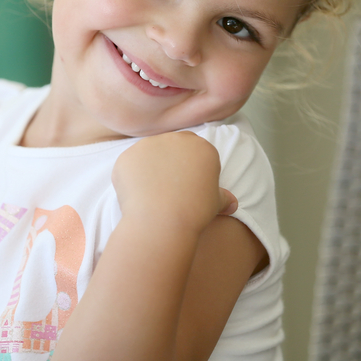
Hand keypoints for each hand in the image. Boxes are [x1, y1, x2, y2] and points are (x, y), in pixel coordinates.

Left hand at [112, 132, 236, 230]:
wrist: (161, 221)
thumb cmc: (194, 213)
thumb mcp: (216, 204)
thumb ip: (223, 198)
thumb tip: (233, 204)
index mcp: (202, 147)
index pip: (195, 150)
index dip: (190, 167)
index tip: (187, 185)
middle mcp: (176, 139)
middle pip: (172, 147)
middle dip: (170, 162)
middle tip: (167, 188)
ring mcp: (149, 145)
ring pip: (149, 154)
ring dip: (149, 169)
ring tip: (151, 194)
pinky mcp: (128, 155)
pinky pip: (130, 165)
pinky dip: (131, 177)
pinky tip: (136, 195)